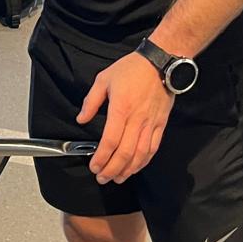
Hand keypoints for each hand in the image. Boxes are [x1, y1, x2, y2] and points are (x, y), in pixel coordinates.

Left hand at [77, 52, 172, 184]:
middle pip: (125, 152)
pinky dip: (144, 161)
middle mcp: (137, 120)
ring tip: (117, 178)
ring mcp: (151, 124)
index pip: (110, 140)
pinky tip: (135, 167)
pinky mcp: (161, 124)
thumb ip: (91, 101)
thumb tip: (81, 119)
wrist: (161, 62)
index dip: (102, 158)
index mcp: (121, 109)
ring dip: (128, 170)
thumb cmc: (131, 69)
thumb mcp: (104, 79)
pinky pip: (153, 148)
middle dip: (113, 169)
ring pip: (140, 154)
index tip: (94, 167)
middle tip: (102, 178)